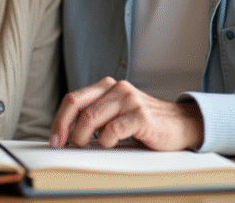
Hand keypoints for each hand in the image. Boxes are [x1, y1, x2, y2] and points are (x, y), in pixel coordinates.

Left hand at [49, 77, 203, 150]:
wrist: (180, 124)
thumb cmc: (144, 122)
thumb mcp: (116, 112)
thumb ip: (96, 115)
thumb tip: (66, 134)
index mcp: (107, 86)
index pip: (73, 99)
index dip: (59, 120)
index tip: (54, 139)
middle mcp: (117, 88)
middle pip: (78, 106)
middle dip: (65, 128)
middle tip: (63, 145)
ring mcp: (129, 100)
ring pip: (92, 118)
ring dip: (83, 137)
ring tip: (86, 147)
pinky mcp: (141, 116)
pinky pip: (114, 129)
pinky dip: (106, 141)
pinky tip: (110, 145)